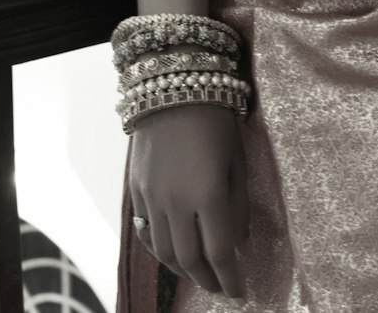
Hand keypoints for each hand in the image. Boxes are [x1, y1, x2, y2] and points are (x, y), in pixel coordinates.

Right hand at [129, 104, 247, 297]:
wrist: (173, 86)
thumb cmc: (216, 119)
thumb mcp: (237, 159)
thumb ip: (238, 204)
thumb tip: (239, 243)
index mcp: (209, 194)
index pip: (220, 252)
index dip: (231, 277)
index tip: (240, 291)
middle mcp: (177, 202)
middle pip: (190, 259)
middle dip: (208, 280)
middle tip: (221, 288)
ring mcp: (152, 199)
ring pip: (165, 252)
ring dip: (183, 270)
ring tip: (199, 275)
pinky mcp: (136, 191)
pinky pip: (146, 233)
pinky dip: (160, 250)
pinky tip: (172, 253)